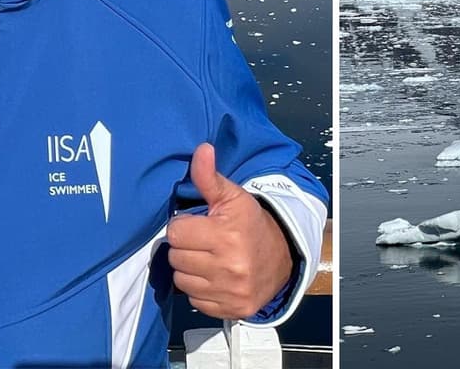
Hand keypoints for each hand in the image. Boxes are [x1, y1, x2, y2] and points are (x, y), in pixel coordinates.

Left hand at [168, 143, 292, 319]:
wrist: (284, 259)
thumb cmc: (253, 225)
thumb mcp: (235, 197)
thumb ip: (211, 177)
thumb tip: (201, 149)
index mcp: (227, 235)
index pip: (176, 232)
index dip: (185, 226)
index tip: (199, 224)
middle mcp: (229, 266)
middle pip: (175, 257)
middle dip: (186, 248)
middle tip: (203, 242)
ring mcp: (229, 291)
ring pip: (181, 280)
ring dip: (189, 269)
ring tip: (207, 259)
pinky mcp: (229, 310)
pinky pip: (194, 300)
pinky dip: (200, 289)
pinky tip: (214, 277)